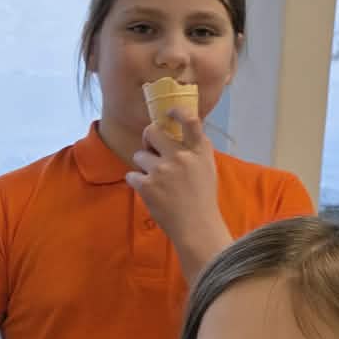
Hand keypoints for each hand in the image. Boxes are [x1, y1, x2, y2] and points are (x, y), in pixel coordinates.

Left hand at [124, 112, 229, 262]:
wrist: (196, 227)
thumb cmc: (202, 199)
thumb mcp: (207, 168)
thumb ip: (194, 149)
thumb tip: (179, 132)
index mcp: (199, 151)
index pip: (191, 121)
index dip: (177, 111)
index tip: (169, 112)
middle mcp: (181, 156)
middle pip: (152, 132)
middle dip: (147, 139)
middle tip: (151, 150)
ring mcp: (163, 170)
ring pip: (139, 155)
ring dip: (143, 166)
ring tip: (156, 181)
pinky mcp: (148, 185)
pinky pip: (132, 175)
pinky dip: (137, 182)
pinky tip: (149, 192)